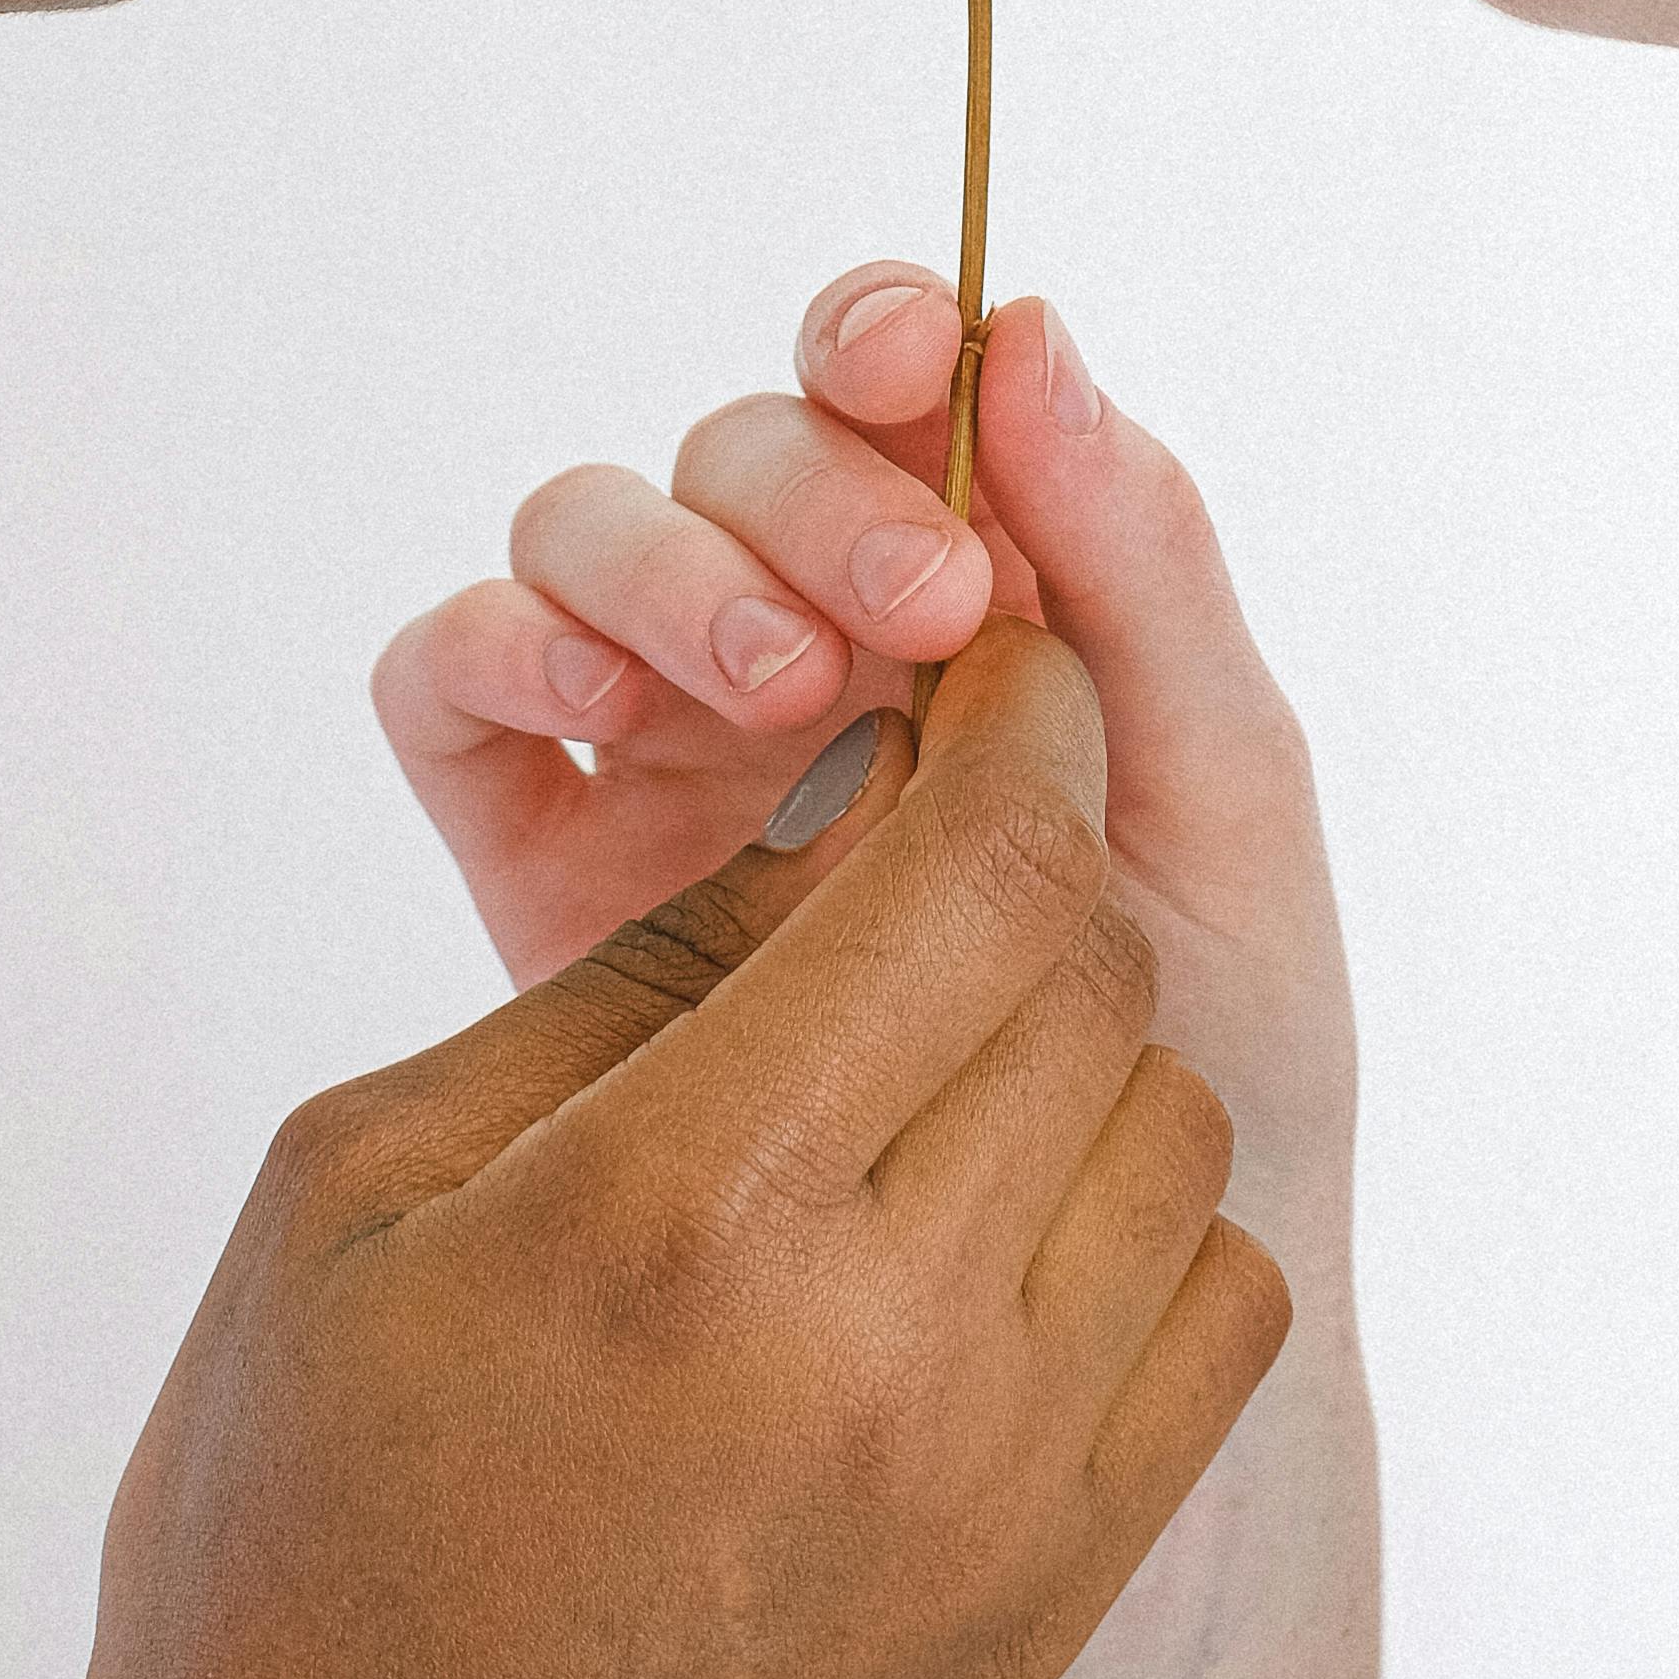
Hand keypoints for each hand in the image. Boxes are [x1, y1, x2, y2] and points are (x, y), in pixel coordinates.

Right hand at [0, 614, 1290, 1678]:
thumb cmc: (294, 1529)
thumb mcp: (372, 1177)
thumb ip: (628, 977)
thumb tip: (835, 809)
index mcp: (688, 1206)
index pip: (979, 867)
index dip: (998, 719)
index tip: (968, 660)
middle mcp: (888, 1344)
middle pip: (1089, 976)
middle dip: (1021, 862)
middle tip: (925, 844)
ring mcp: (1001, 1492)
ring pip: (1170, 1131)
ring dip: (1077, 1041)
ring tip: (934, 1051)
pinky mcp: (1053, 1598)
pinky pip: (1213, 1315)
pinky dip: (1136, 1219)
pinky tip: (991, 1221)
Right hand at [375, 274, 1358, 1237]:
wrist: (1112, 1349)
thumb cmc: (1218, 1060)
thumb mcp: (1225, 796)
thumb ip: (1139, 568)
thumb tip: (1029, 329)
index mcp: (979, 595)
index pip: (888, 388)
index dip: (879, 345)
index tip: (915, 375)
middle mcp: (814, 648)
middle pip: (736, 457)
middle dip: (809, 494)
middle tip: (913, 610)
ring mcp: (670, 750)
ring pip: (588, 539)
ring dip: (670, 567)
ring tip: (777, 692)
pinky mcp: (542, 869)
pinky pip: (454, 692)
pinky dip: (496, 649)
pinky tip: (591, 712)